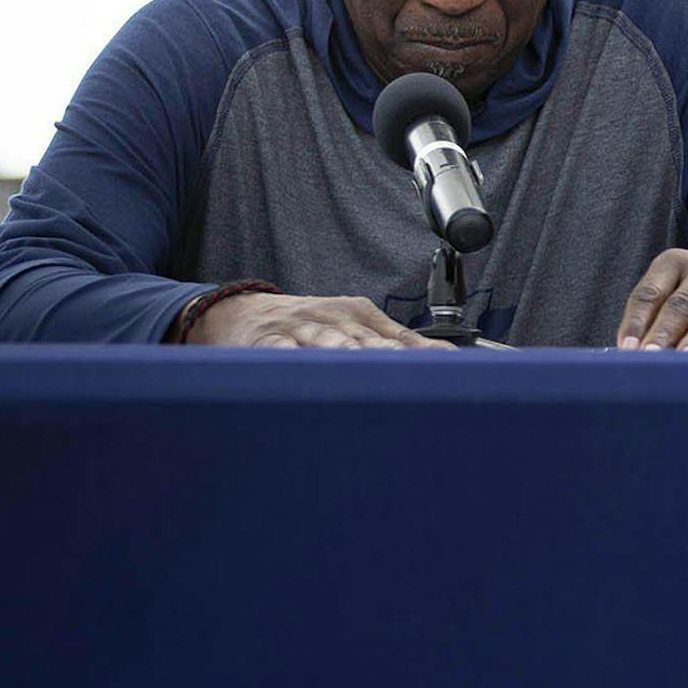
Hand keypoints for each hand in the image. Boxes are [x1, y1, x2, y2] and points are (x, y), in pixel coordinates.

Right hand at [187, 292, 448, 348]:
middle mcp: (333, 319)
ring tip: (365, 370)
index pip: (396, 336)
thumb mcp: (354, 325)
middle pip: (367, 341)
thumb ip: (397, 342)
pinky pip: (282, 352)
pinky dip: (295, 361)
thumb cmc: (309, 325)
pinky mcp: (267, 342)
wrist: (241, 311)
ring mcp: (300, 329)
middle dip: (390, 358)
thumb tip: (445, 357)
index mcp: (358, 313)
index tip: (445, 370)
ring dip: (349, 355)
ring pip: (329, 343)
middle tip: (413, 376)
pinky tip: (307, 370)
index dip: (420, 354)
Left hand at [614, 249, 687, 349]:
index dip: (636, 322)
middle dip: (662, 334)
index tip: (627, 350)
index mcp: (675, 263)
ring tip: (682, 362)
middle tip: (649, 358)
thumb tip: (627, 356)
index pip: (650, 293)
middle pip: (680, 306)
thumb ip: (646, 325)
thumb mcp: (666, 306)